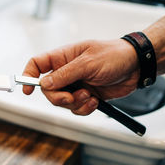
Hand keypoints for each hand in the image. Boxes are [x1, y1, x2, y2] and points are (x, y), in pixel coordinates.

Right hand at [22, 39, 139, 114]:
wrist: (136, 66)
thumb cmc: (114, 55)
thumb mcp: (88, 63)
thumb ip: (65, 75)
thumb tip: (44, 84)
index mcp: (63, 57)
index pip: (37, 65)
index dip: (28, 76)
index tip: (27, 90)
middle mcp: (67, 72)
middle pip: (48, 90)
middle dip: (59, 97)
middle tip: (71, 97)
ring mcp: (77, 85)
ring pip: (63, 102)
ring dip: (75, 103)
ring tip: (90, 96)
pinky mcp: (87, 96)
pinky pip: (77, 109)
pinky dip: (84, 109)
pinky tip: (95, 101)